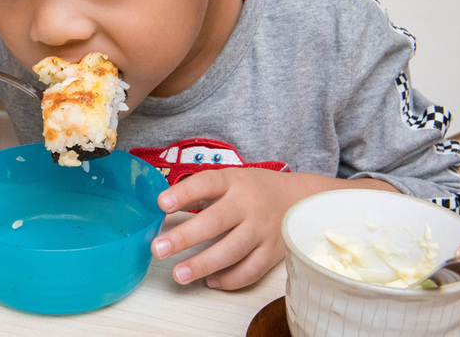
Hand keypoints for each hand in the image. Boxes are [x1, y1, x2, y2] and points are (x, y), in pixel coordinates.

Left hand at [150, 169, 398, 289]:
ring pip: (232, 251)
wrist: (300, 198)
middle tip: (158, 249)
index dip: (184, 194)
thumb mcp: (230, 179)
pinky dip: (230, 279)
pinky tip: (211, 281)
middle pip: (216, 221)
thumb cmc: (253, 189)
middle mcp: (248, 204)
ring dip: (203, 264)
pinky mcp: (273, 252)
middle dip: (185, 237)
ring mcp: (262, 229)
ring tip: (179, 274)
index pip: (207, 184)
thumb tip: (163, 206)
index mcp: (234, 182)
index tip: (161, 203)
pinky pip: (250, 270)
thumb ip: (200, 192)